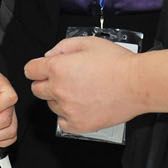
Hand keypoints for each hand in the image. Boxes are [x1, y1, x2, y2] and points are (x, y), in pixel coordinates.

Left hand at [25, 35, 141, 135]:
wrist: (138, 84)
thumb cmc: (118, 63)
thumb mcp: (88, 42)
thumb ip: (63, 46)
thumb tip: (49, 56)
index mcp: (58, 68)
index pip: (30, 70)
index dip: (37, 67)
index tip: (42, 69)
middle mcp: (59, 90)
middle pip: (36, 89)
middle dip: (46, 82)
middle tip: (65, 79)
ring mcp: (68, 110)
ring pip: (51, 105)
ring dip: (60, 98)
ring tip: (81, 91)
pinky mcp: (78, 125)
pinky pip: (62, 122)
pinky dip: (68, 115)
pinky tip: (81, 105)